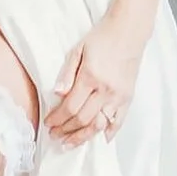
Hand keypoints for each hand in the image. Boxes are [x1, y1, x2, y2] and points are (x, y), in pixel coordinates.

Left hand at [43, 13, 145, 146]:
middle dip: (66, 130)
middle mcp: (105, 90)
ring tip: (70, 143)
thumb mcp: (78, 50)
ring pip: (99, 125)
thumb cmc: (101, 38)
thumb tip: (57, 93)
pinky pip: (119, 121)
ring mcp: (119, 96)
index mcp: (90, 77)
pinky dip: (109, 132)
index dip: (57, 118)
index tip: (48, 123)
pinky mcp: (128, 97)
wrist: (128, 31)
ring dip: (83, 137)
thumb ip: (67, 73)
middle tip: (55, 136)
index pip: (70, 107)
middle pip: (83, 119)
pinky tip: (99, 139)